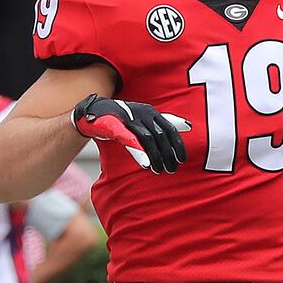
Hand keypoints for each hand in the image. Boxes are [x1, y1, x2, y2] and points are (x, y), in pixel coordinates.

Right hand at [72, 94, 189, 173]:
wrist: (93, 112)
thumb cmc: (122, 117)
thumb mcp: (144, 118)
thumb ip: (164, 122)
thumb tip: (188, 126)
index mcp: (151, 112)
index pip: (170, 128)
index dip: (177, 144)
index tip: (183, 159)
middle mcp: (143, 113)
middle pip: (161, 135)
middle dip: (168, 153)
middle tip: (172, 169)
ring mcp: (130, 119)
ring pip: (148, 139)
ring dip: (156, 156)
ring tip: (160, 170)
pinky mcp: (116, 126)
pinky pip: (131, 140)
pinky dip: (140, 153)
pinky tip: (146, 164)